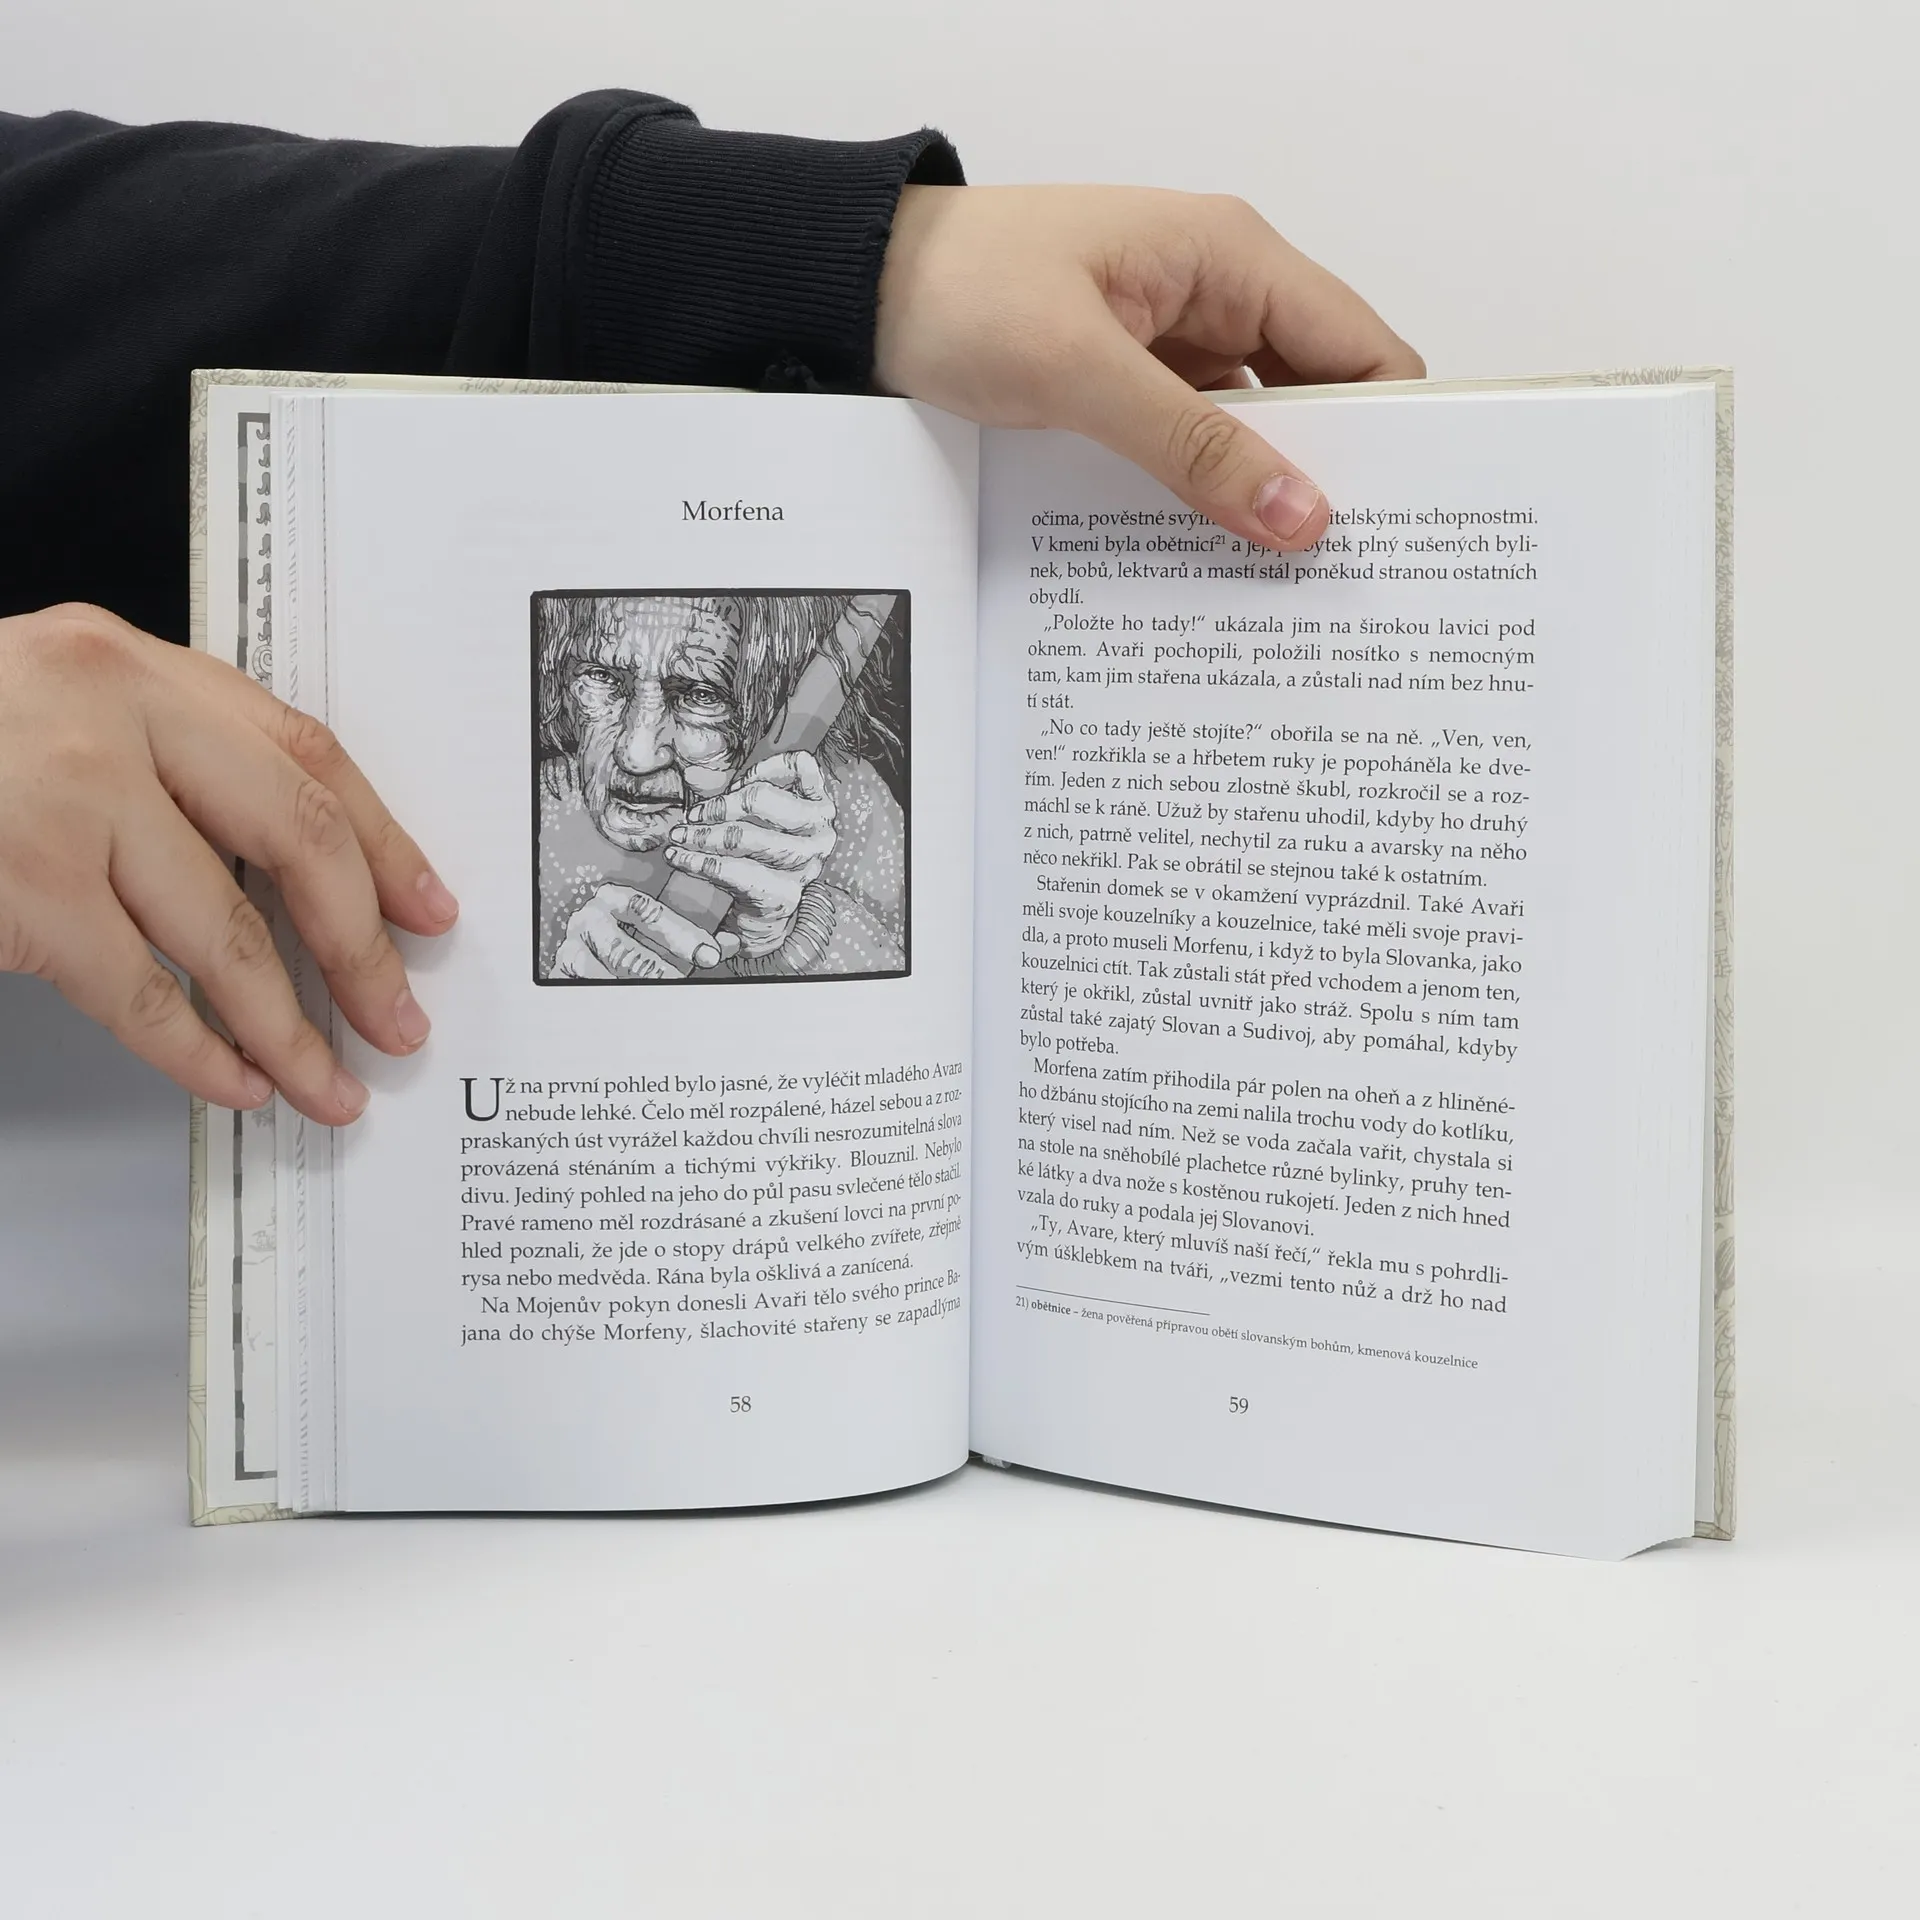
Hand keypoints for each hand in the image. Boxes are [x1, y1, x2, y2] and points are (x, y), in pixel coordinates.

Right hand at [0, 604, 456, 1123]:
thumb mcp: (52, 704)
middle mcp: (107, 713)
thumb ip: (161, 756)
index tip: (428, 910)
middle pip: (296, 838)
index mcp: (131, 664)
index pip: (305, 754)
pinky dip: (199, 1050)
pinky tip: (238, 1083)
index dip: (383, 841)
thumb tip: (292, 875)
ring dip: (291, 1026)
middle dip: (361, 945)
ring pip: (225, 933)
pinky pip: (140, 991)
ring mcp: (60, 798)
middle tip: (399, 1019)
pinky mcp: (19, 883)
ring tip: (333, 1081)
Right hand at [552, 883, 741, 979]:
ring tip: (668, 993)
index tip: (710, 956)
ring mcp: (572, 946)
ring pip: (612, 975)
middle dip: (664, 971)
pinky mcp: (561, 972)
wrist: (580, 960)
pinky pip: (593, 987)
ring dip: (643, 987)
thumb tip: (732, 943)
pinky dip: (619, 997)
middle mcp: (589, 918)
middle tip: (690, 982)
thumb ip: (694, 940)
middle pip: (629, 953)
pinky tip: (639, 1003)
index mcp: (614, 898)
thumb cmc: (630, 944)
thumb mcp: (660, 937)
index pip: (651, 912)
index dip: (683, 936)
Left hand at [663, 750, 837, 956]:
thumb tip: (698, 772)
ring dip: (702, 835)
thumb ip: (746, 793)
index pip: (800, 766)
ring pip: (743, 836)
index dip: (763, 768)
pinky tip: (679, 858)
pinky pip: (731, 871)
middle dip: (717, 806)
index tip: (734, 784)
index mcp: (819, 806)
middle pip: (761, 799)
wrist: (769, 908)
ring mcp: (804, 865)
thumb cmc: (762, 853)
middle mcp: (819, 833)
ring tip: (678, 837)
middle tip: (690, 816)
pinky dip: (699, 862)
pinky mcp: (782, 893)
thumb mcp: (763, 818)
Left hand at [874, 185, 1422, 550]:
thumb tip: (1301, 516)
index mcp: (1232, 258)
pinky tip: (1208, 560)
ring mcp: (1177, 347)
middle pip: (1321, 401)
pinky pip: (1196, 449)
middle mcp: (1220, 297)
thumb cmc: (959, 292)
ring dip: (1263, 500)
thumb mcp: (1078, 370)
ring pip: (1257, 435)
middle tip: (1345, 585)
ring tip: (1282, 591)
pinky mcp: (1133, 388)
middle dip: (1333, 482)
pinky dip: (1206, 498)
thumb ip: (1190, 444)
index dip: (1397, 437)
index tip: (1402, 529)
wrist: (857, 292)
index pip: (1363, 350)